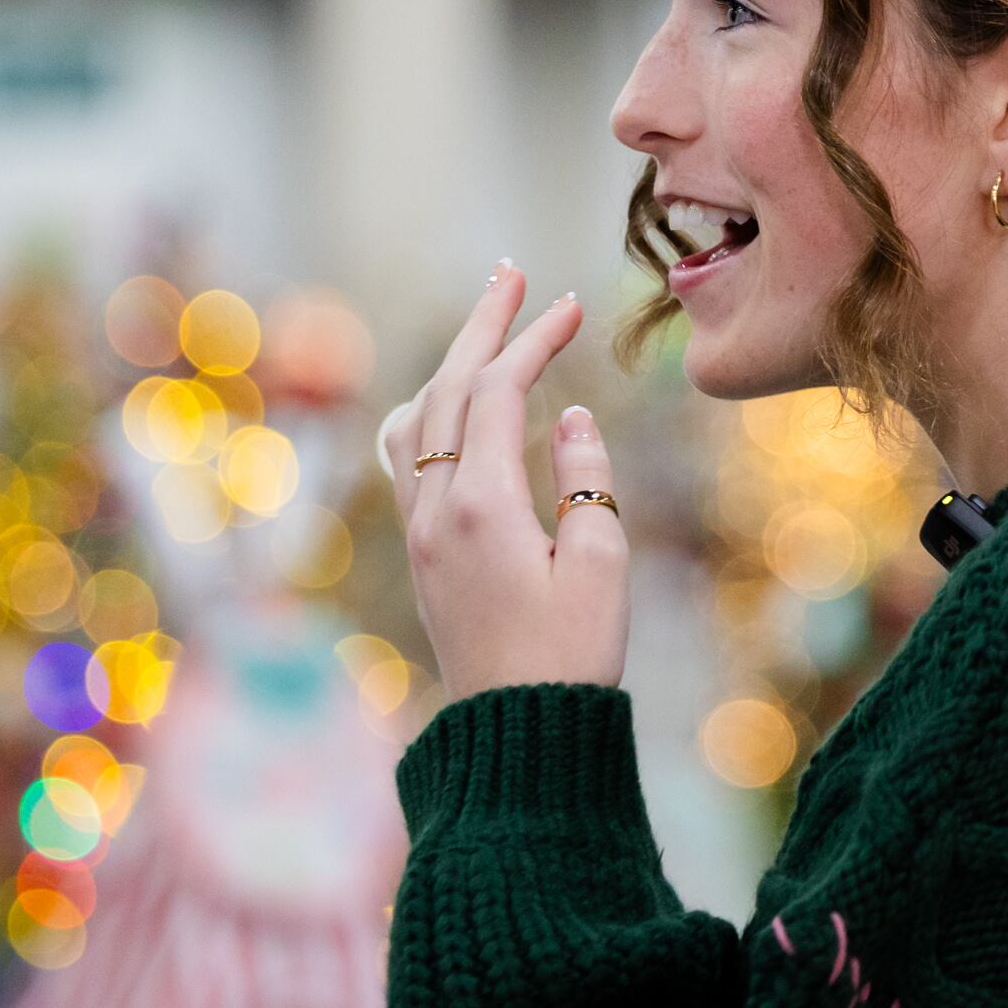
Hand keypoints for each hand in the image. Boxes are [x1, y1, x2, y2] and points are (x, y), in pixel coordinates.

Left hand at [377, 263, 629, 703]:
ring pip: (419, 418)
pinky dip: (427, 409)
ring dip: (452, 362)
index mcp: (480, 505)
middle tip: (514, 272)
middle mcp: (435, 509)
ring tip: (485, 323)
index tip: (572, 303)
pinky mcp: (424, 553)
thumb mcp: (601, 566)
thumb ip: (586, 479)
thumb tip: (568, 416)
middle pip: (447, 389)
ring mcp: (421, 532)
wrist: (517, 735)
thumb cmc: (571, 658)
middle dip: (483, 326)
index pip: (498, 392)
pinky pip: (406, 457)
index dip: (533, 340)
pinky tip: (443, 403)